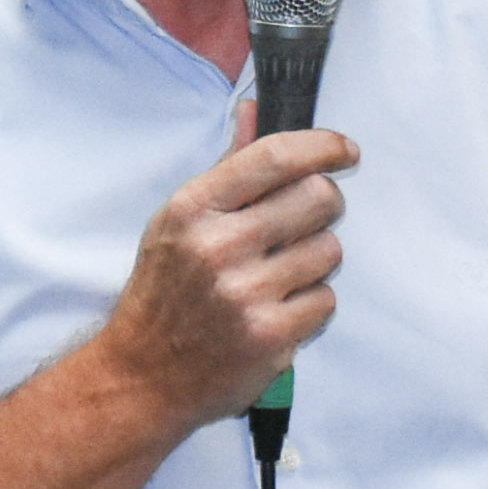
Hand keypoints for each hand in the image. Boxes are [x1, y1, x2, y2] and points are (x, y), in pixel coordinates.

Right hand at [0, 109, 356, 488]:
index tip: (345, 149)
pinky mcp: (271, 336)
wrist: (142, 378)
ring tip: (281, 275)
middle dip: (324, 206)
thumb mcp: (178, 224)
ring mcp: (246, 294)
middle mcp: (218, 247)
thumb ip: (225, 169)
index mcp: (192, 210)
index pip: (275, 157)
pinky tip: (280, 310)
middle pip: (318, 198)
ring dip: (316, 259)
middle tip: (307, 221)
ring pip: (330, 250)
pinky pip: (327, 299)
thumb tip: (253, 110)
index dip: (322, 146)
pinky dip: (312, 304)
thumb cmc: (163, 296)